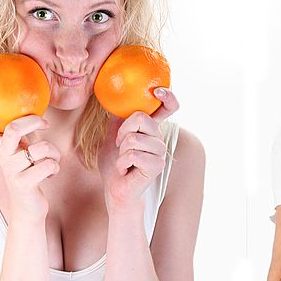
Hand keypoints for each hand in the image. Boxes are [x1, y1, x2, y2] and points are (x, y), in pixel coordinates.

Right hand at [0, 93, 59, 220]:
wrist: (28, 209)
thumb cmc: (30, 175)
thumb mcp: (23, 153)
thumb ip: (23, 135)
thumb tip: (33, 110)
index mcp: (1, 149)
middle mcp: (3, 158)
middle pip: (12, 129)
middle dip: (33, 121)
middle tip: (45, 123)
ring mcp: (12, 171)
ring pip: (41, 148)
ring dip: (54, 153)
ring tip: (52, 160)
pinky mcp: (24, 184)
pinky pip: (48, 165)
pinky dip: (56, 167)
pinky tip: (50, 174)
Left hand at [98, 88, 178, 211]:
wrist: (116, 190)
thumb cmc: (115, 165)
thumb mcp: (112, 136)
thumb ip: (117, 119)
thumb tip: (114, 98)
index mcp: (151, 129)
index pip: (168, 108)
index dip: (168, 97)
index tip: (158, 91)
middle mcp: (159, 138)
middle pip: (141, 118)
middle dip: (122, 132)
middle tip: (121, 147)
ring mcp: (160, 152)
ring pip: (133, 138)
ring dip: (121, 151)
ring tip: (124, 161)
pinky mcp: (157, 165)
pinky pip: (133, 154)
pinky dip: (122, 163)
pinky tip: (126, 170)